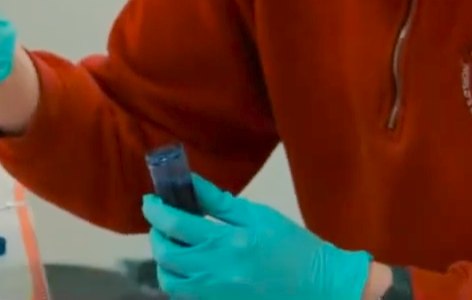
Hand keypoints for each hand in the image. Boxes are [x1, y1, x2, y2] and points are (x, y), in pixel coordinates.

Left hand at [143, 175, 373, 299]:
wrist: (320, 287)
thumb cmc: (294, 246)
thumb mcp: (259, 216)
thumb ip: (220, 202)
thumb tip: (189, 182)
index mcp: (228, 243)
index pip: (176, 224)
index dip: (156, 210)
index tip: (150, 200)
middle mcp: (216, 272)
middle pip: (166, 254)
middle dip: (156, 234)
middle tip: (161, 221)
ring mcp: (215, 294)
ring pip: (170, 280)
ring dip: (163, 260)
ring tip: (172, 244)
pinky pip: (185, 295)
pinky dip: (178, 279)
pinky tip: (187, 265)